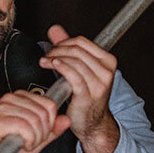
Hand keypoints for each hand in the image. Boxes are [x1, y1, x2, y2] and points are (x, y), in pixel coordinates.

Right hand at [0, 88, 70, 152]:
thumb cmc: (6, 146)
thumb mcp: (36, 138)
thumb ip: (52, 130)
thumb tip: (66, 120)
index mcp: (21, 98)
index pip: (49, 104)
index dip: (49, 124)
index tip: (39, 133)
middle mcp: (12, 99)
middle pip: (44, 113)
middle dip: (42, 133)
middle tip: (32, 140)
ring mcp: (4, 107)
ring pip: (36, 120)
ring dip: (35, 138)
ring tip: (25, 142)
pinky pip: (25, 127)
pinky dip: (28, 140)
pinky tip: (21, 143)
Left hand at [39, 24, 119, 152]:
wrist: (92, 123)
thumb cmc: (86, 96)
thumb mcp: (79, 69)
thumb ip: (67, 48)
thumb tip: (55, 29)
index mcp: (108, 62)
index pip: (82, 42)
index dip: (64, 42)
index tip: (54, 48)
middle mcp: (107, 71)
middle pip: (77, 50)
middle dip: (58, 49)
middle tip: (47, 55)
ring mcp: (99, 83)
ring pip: (74, 61)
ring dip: (55, 58)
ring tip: (45, 62)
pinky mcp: (88, 94)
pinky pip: (72, 74)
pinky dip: (60, 67)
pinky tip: (51, 65)